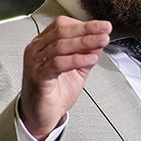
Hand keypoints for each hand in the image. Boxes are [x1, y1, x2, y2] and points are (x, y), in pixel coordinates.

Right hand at [19, 16, 110, 140]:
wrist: (40, 115)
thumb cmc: (53, 92)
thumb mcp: (75, 68)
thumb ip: (86, 53)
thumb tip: (100, 39)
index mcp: (42, 44)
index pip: (62, 25)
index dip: (84, 24)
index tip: (103, 26)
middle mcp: (35, 50)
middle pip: (61, 31)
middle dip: (87, 30)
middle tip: (105, 30)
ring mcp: (34, 63)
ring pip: (60, 46)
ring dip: (85, 42)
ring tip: (102, 41)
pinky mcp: (37, 77)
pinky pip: (57, 64)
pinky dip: (76, 59)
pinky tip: (89, 59)